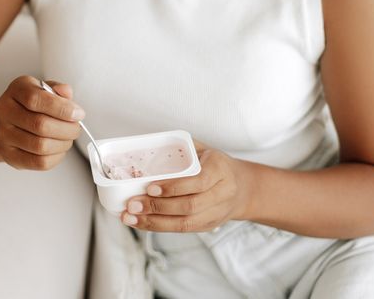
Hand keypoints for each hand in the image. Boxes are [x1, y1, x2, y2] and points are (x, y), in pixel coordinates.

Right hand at [0, 75, 84, 169]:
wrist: (10, 120)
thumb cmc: (32, 103)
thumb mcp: (45, 88)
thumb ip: (58, 89)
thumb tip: (66, 93)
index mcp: (16, 90)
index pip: (36, 99)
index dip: (62, 108)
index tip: (78, 114)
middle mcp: (5, 112)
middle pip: (40, 125)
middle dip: (67, 128)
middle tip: (76, 128)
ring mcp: (4, 135)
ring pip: (40, 146)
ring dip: (63, 143)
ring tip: (68, 138)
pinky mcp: (9, 156)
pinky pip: (38, 162)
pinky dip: (56, 157)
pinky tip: (59, 148)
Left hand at [121, 140, 249, 232]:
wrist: (243, 188)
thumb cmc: (216, 164)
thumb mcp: (204, 149)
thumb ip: (183, 147)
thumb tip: (149, 143)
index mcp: (220, 169)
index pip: (198, 182)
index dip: (173, 187)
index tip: (150, 187)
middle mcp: (222, 194)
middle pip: (189, 206)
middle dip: (157, 207)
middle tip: (132, 204)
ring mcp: (216, 213)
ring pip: (184, 223)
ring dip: (154, 222)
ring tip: (130, 217)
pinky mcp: (208, 226)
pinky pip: (182, 229)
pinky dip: (159, 227)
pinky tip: (141, 223)